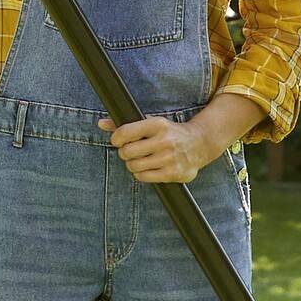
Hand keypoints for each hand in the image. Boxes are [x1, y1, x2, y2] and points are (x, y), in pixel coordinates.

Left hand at [101, 111, 223, 185]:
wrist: (199, 143)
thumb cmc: (169, 133)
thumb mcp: (151, 124)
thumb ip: (126, 125)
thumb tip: (101, 123)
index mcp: (157, 124)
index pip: (125, 133)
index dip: (116, 139)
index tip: (118, 141)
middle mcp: (164, 140)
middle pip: (127, 151)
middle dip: (124, 153)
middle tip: (129, 152)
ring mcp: (169, 158)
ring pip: (134, 166)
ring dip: (132, 164)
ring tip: (138, 160)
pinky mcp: (173, 173)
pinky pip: (144, 177)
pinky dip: (141, 174)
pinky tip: (146, 168)